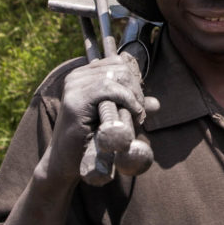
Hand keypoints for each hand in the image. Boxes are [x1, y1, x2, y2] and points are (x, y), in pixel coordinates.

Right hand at [47, 54, 158, 181]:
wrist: (67, 162)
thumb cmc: (91, 141)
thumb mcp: (115, 119)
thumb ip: (132, 108)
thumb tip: (156, 103)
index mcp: (83, 76)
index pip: (118, 62)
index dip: (134, 81)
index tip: (138, 104)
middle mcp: (75, 77)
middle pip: (119, 67)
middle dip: (135, 89)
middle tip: (139, 112)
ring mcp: (73, 86)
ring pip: (116, 75)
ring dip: (132, 96)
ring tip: (136, 116)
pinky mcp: (75, 100)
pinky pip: (108, 88)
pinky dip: (126, 99)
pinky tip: (132, 114)